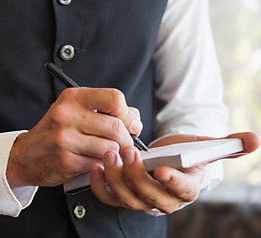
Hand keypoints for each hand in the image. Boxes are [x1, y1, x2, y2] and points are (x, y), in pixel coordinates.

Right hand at [6, 87, 141, 187]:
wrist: (26, 156)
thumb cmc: (55, 132)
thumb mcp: (74, 111)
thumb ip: (105, 110)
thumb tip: (134, 120)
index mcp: (72, 98)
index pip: (114, 98)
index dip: (127, 113)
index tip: (129, 123)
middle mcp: (66, 115)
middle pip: (116, 126)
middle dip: (127, 139)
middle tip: (124, 145)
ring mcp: (65, 139)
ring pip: (110, 148)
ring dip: (115, 155)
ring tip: (108, 155)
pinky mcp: (66, 161)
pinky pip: (98, 164)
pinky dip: (102, 166)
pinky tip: (95, 163)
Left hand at [90, 132, 260, 212]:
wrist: (166, 158)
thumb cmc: (185, 154)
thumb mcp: (205, 147)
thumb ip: (227, 145)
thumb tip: (254, 140)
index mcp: (186, 188)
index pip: (182, 191)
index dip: (173, 182)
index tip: (163, 169)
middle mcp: (164, 200)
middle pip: (150, 196)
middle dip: (137, 175)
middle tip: (128, 153)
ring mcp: (141, 200)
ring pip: (128, 197)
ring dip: (116, 178)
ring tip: (109, 154)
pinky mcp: (122, 195)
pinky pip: (109, 197)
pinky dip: (99, 185)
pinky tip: (95, 167)